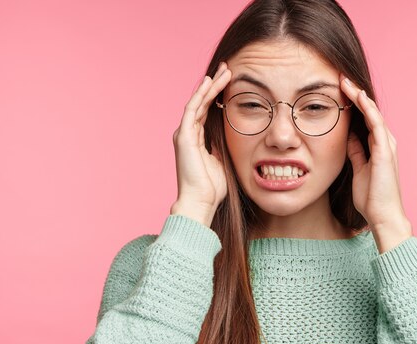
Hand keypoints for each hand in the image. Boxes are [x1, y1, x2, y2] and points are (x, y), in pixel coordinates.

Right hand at [170, 62, 231, 225]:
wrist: (200, 202)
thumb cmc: (212, 188)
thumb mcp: (222, 161)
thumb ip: (222, 146)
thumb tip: (232, 136)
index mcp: (196, 139)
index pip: (208, 111)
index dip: (218, 96)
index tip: (232, 83)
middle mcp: (188, 133)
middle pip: (203, 102)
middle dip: (216, 85)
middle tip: (228, 69)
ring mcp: (184, 134)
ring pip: (198, 102)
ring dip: (211, 85)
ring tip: (225, 71)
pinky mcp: (184, 136)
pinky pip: (193, 109)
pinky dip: (201, 94)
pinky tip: (211, 82)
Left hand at [340, 74, 412, 250]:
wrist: (383, 216)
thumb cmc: (371, 197)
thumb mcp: (358, 168)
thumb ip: (356, 151)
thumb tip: (348, 136)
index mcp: (378, 146)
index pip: (364, 119)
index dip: (352, 103)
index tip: (337, 90)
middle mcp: (385, 142)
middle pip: (368, 111)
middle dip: (355, 94)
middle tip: (340, 77)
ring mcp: (387, 145)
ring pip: (373, 113)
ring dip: (359, 96)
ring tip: (345, 80)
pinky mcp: (385, 152)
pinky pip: (376, 124)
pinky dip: (367, 109)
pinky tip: (358, 97)